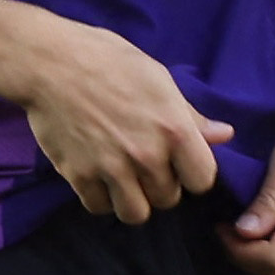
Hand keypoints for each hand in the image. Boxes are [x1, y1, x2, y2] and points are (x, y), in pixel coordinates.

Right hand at [14, 16, 228, 224]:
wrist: (50, 62)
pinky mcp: (79, 176)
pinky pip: (99, 208)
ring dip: (133, 199)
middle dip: (160, 185)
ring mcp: (112, 169)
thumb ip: (191, 115)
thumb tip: (225, 135)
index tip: (180, 163)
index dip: (192, 174)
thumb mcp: (158, 79)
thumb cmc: (108, 60)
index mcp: (174, 129)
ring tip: (124, 178)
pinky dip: (100, 198)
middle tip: (145, 164)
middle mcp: (146, 155)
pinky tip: (99, 176)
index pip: (203, 180)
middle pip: (168, 199)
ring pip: (136, 213)